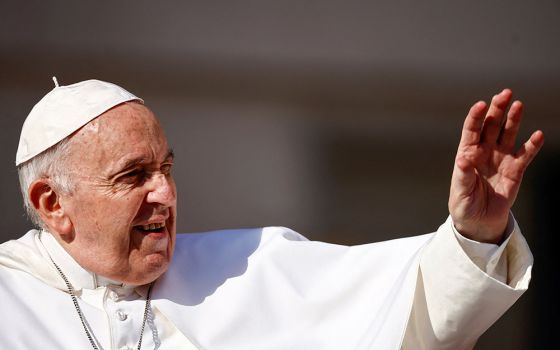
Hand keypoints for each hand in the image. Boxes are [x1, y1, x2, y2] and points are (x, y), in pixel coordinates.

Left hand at [448, 89, 543, 243]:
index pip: (471, 130)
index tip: (481, 104)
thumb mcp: (461, 192)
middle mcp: (484, 152)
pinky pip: (525, 155)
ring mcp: (501, 159)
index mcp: (467, 154)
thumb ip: (463, 175)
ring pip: (508, 134)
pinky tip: (538, 135)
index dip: (476, 116)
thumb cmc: (464, 205)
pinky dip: (532, 145)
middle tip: (505, 94)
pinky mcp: (515, 170)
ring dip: (513, 120)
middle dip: (497, 109)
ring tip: (518, 105)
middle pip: (491, 126)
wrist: (479, 222)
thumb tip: (463, 160)